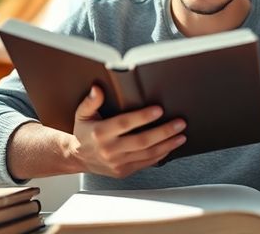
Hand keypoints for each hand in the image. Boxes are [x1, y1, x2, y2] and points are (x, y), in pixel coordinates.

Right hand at [70, 85, 186, 178]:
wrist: (78, 158)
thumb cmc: (83, 133)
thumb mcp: (81, 114)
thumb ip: (91, 101)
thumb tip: (97, 89)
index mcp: (100, 133)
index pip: (124, 124)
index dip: (143, 117)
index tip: (159, 110)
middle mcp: (109, 149)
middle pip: (141, 141)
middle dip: (164, 132)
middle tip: (179, 123)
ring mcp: (117, 163)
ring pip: (147, 154)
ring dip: (167, 144)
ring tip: (181, 135)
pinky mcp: (124, 171)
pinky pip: (146, 163)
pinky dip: (160, 155)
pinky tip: (170, 147)